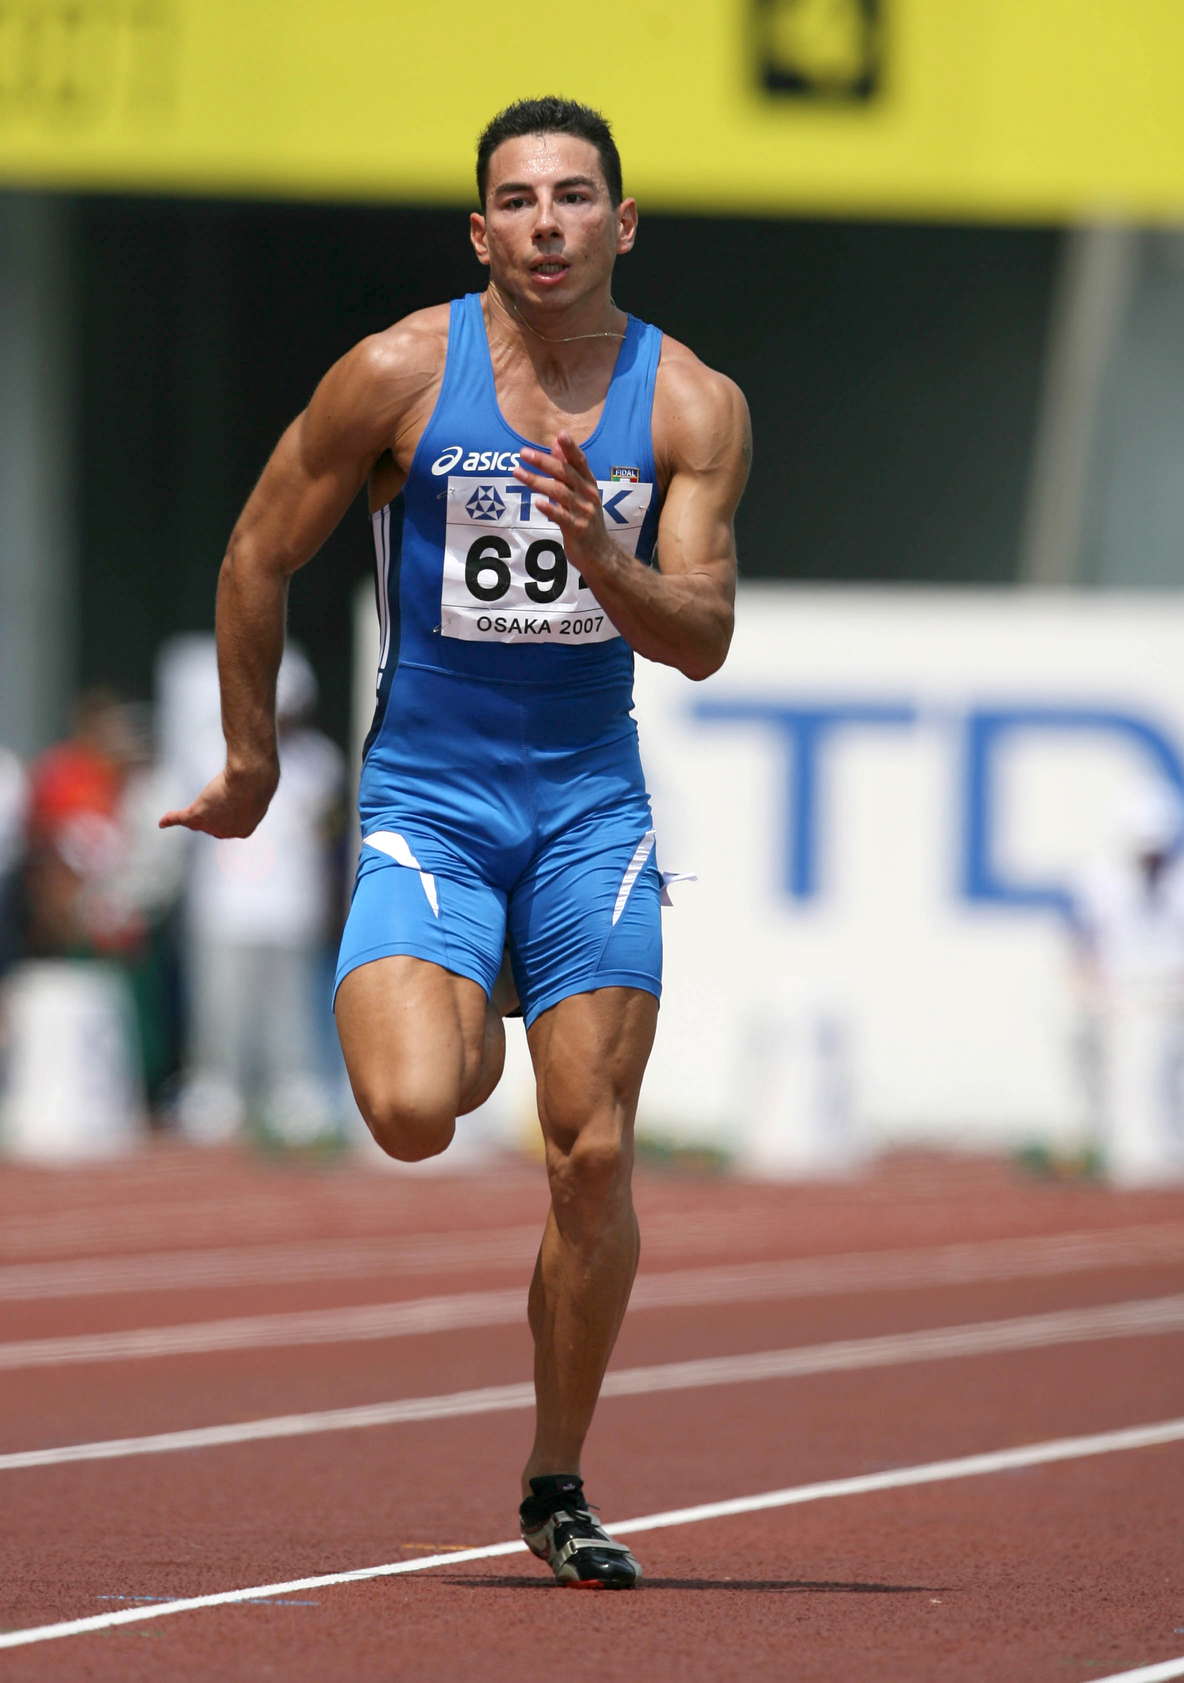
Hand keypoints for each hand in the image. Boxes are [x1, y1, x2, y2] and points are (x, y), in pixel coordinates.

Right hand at [159, 763, 277, 838]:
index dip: (225, 817)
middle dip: (212, 816)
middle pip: (213, 826)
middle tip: (213, 801)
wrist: (250, 779)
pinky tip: (162, 822)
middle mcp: (227, 833)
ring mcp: (211, 825)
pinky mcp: (197, 814)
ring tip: (187, 811)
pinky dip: (171, 820)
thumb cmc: (258, 779)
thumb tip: (254, 783)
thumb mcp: (258, 788)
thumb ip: (252, 792)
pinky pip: (181, 818)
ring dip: (191, 816)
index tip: (224, 807)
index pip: (229, 827)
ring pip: (197, 821)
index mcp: (245, 829)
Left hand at [514, 433, 609, 571]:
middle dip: (544, 461)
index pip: (580, 462)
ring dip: (537, 481)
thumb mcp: (580, 493)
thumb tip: (555, 446)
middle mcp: (588, 495)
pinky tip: (538, 503)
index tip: (560, 434)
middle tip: (524, 452)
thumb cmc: (586, 521)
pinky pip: (562, 517)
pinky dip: (550, 509)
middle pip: (565, 474)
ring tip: (517, 472)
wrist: (600, 555)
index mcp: (589, 484)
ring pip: (559, 492)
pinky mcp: (577, 529)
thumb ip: (568, 470)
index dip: (571, 448)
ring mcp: (583, 512)